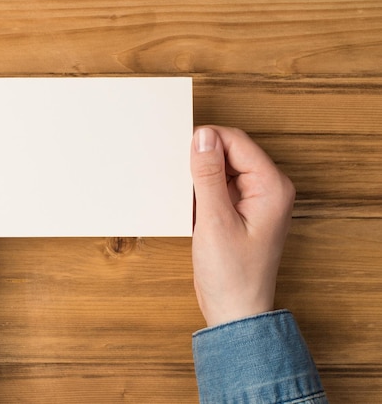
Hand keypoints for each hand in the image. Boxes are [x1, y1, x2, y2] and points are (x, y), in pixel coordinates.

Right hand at [190, 126, 294, 326]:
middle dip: (202, 158)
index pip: (236, 142)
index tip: (179, 149)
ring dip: (199, 175)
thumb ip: (208, 175)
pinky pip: (218, 186)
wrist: (234, 312)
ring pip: (221, 168)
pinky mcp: (238, 211)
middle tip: (177, 173)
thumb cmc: (232, 275)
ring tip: (183, 194)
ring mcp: (253, 200)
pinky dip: (200, 190)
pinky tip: (188, 205)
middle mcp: (267, 188)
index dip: (206, 141)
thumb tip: (202, 137)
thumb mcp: (214, 220)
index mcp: (271, 186)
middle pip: (230, 152)